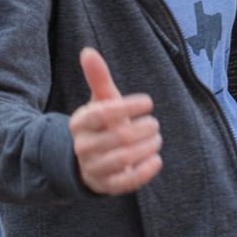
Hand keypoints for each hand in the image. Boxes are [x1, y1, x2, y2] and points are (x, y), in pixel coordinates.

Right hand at [70, 48, 161, 194]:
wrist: (87, 162)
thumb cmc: (101, 125)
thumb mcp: (99, 102)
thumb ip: (97, 78)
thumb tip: (88, 50)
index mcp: (80, 123)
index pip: (103, 113)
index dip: (128, 107)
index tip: (148, 103)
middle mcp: (83, 147)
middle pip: (118, 137)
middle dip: (143, 129)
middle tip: (154, 124)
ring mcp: (93, 168)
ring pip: (123, 158)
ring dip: (146, 147)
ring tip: (156, 138)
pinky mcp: (106, 186)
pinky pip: (126, 182)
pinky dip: (145, 171)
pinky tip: (156, 159)